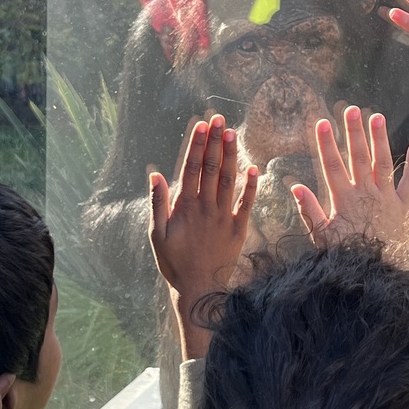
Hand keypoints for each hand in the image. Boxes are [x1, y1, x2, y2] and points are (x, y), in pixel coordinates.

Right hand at [149, 115, 257, 357]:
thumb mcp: (157, 235)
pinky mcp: (239, 229)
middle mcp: (206, 208)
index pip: (192, 168)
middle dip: (215, 141)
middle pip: (212, 168)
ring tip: (232, 133)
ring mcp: (224, 217)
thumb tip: (155, 173)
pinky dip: (251, 185)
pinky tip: (254, 167)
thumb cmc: (174, 263)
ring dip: (231, 155)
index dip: (197, 144)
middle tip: (220, 118)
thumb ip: (157, 203)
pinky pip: (247, 203)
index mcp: (185, 207)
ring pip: (229, 180)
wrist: (199, 290)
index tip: (201, 124)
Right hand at [290, 105, 408, 263]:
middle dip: (353, 132)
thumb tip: (296, 187)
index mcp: (343, 200)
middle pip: (358, 158)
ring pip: (382, 163)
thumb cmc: (347, 256)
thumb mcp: (322, 237)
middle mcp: (365, 194)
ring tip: (376, 117)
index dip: (326, 144)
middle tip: (350, 109)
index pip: (332, 166)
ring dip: (379, 139)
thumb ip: (310, 210)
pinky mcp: (404, 208)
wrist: (378, 275)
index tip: (321, 123)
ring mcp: (386, 199)